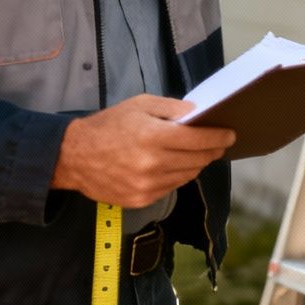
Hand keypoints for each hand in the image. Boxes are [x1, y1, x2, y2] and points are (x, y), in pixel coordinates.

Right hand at [51, 94, 234, 207]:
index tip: (230, 135)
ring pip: (188, 175)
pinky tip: (175, 166)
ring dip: (197, 164)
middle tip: (219, 144)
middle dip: (212, 151)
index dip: (218, 137)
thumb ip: (171, 108)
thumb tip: (198, 114)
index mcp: (153, 136)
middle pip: (197, 159)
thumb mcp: (139, 105)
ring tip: (198, 154)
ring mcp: (147, 185)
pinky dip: (178, 176)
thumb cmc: (108, 126)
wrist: (73, 157)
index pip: (198, 140)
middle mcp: (152, 164)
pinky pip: (172, 187)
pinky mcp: (141, 199)